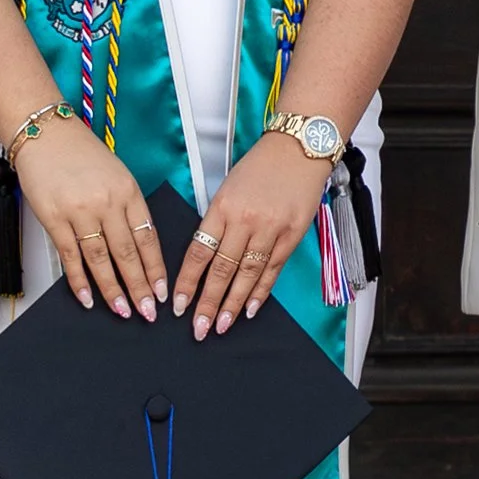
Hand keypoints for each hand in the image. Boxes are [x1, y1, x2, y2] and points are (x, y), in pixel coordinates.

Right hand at [15, 119, 167, 319]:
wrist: (45, 133)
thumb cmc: (80, 153)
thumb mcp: (117, 175)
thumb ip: (127, 208)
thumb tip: (136, 247)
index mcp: (129, 192)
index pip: (148, 238)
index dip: (156, 268)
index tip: (163, 290)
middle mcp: (108, 203)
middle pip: (128, 253)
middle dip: (140, 286)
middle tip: (148, 310)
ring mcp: (80, 211)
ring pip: (101, 259)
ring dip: (113, 289)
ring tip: (123, 310)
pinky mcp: (54, 218)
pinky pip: (70, 256)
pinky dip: (79, 281)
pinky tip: (88, 297)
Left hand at [173, 131, 332, 337]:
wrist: (298, 150)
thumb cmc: (260, 167)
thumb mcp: (228, 189)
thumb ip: (217, 221)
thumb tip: (205, 257)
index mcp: (222, 207)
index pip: (199, 252)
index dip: (188, 282)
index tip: (179, 305)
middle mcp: (244, 220)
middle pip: (221, 269)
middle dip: (208, 303)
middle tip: (198, 328)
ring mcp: (270, 229)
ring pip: (247, 274)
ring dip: (232, 303)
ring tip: (221, 325)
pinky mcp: (291, 234)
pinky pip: (272, 269)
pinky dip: (260, 291)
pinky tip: (249, 308)